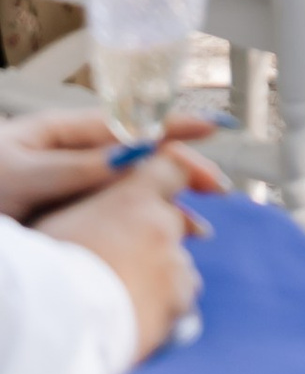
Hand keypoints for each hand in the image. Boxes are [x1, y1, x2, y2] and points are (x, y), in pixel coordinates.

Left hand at [0, 114, 222, 224]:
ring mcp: (65, 196)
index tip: (215, 129)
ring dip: (164, 210)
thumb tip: (130, 154)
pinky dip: (139, 231)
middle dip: (179, 174)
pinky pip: (111, 223)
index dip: (173, 128)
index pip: (129, 126)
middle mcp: (68, 162)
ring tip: (196, 233)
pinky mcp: (60, 228)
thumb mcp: (20, 179)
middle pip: (138, 161)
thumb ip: (73, 167)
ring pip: (128, 197)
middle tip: (216, 192)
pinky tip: (156, 247)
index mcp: (60, 137)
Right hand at [43, 149, 212, 359]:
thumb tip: (96, 210)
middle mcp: (161, 224)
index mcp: (133, 196)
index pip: (172, 167)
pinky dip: (163, 313)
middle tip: (125, 266)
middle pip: (171, 225)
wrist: (56, 324)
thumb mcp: (55, 222)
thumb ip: (89, 208)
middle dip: (154, 243)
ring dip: (158, 282)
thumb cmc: (44, 272)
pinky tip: (132, 323)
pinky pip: (179, 306)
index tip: (190, 188)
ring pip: (177, 268)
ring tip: (121, 301)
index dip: (176, 178)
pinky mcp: (179, 303)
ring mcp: (174, 264)